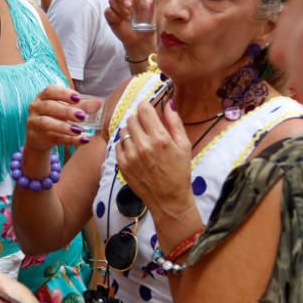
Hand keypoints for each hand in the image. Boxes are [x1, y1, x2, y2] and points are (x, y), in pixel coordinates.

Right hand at [25, 85, 92, 151]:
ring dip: (63, 126)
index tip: (78, 98)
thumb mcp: (67, 109)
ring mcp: (34, 123)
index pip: (50, 91)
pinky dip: (68, 140)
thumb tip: (98, 103)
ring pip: (46, 123)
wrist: (40, 137)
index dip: (63, 93)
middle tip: (82, 116)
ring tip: (78, 130)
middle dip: (66, 111)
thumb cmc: (54, 117)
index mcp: (43, 97)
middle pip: (49, 107)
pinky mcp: (37, 137)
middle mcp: (36, 108)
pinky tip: (81, 140)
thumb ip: (82, 106)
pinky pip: (53, 138)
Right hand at [104, 0, 157, 58]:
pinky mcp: (110, 15)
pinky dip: (115, 16)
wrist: (141, 38)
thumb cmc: (148, 22)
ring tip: (129, 17)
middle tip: (129, 6)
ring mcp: (115, 5)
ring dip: (120, 8)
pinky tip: (121, 21)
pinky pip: (108, 11)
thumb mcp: (153, 9)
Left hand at [115, 99, 193, 219]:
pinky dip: (125, 145)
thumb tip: (168, 103)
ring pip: (123, 131)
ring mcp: (131, 155)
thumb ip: (175, 122)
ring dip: (131, 132)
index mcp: (160, 138)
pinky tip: (135, 151)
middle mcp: (143, 145)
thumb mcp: (184, 145)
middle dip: (139, 119)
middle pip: (132, 118)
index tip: (148, 110)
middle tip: (146, 128)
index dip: (145, 107)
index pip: (144, 110)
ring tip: (141, 140)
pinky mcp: (122, 165)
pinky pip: (118, 145)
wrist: (169, 199)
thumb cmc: (179, 172)